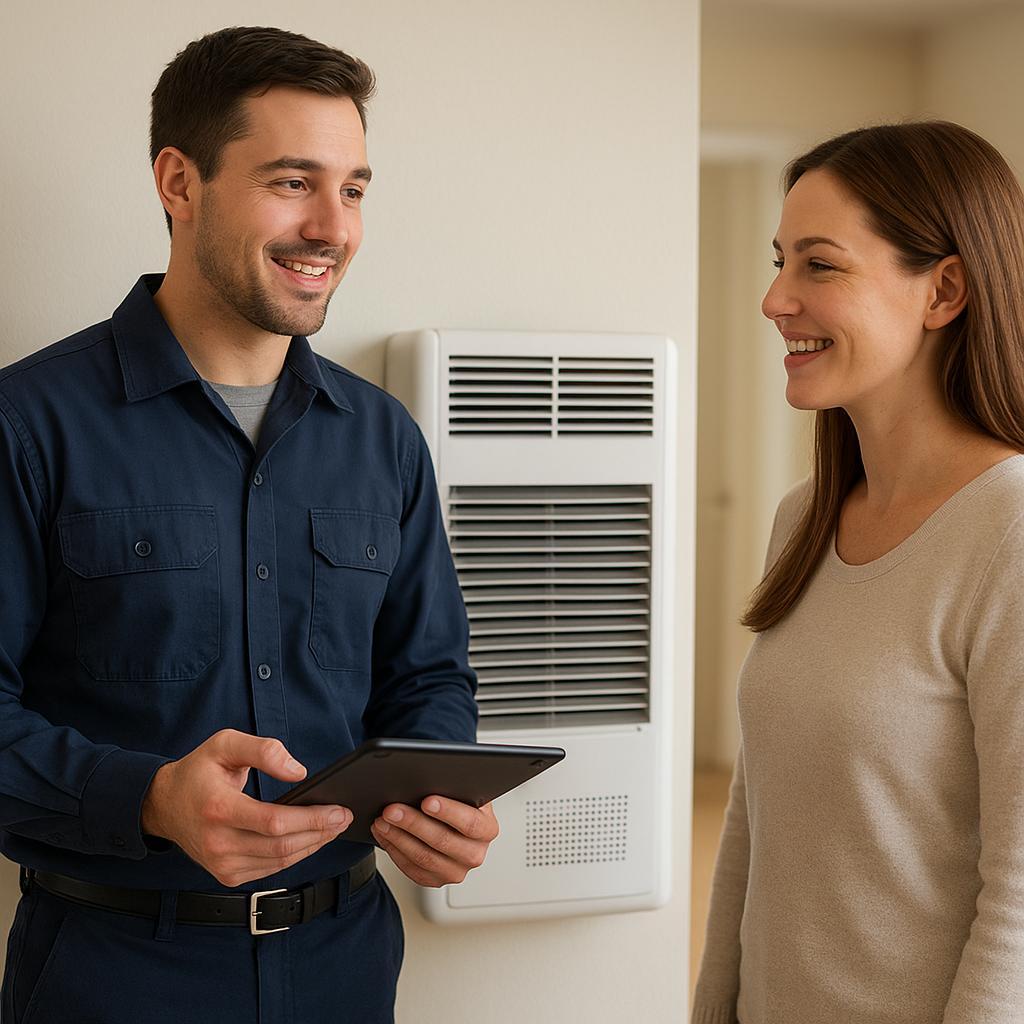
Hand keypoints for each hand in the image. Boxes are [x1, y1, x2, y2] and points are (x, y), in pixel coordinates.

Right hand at [141, 729, 351, 887]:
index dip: (312, 819)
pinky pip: (271, 869)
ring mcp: (221, 864)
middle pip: (282, 847)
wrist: (163, 805)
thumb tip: (298, 772)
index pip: (274, 822)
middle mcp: (218, 842)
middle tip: (344, 817)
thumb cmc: (198, 771)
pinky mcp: (227, 875)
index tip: (338, 809)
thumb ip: (264, 750)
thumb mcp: (225, 744)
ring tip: (334, 827)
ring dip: (313, 845)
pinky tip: (310, 840)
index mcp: (218, 809)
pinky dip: (296, 855)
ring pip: (280, 862)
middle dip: (320, 832)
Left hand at [370, 797, 498, 886]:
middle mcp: (475, 854)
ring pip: (424, 858)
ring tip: (382, 821)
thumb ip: (454, 786)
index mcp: (487, 829)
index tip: (427, 801)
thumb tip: (433, 778)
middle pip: (442, 841)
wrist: (454, 821)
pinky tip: (385, 834)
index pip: (470, 823)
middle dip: (413, 823)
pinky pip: (412, 869)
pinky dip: (394, 850)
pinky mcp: (436, 880)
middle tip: (392, 809)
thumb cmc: (458, 802)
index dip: (449, 812)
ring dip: (398, 837)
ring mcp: (456, 871)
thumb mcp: (464, 790)